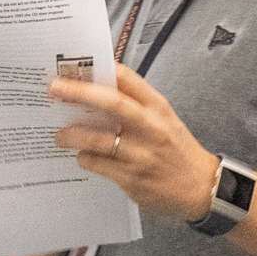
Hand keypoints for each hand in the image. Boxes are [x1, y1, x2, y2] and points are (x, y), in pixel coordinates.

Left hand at [51, 62, 217, 222]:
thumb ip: (137, 107)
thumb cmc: (178, 151)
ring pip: (97, 139)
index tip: (76, 67)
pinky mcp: (132, 178)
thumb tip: (97, 94)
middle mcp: (151, 128)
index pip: (128, 79)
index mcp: (159, 108)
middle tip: (54, 89)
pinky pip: (98, 164)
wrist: (202, 188)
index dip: (100, 70)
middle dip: (79, 93)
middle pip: (111, 103)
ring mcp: (142, 154)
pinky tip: (82, 157)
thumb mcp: (165, 120)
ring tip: (60, 136)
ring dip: (72, 135)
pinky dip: (84, 158)